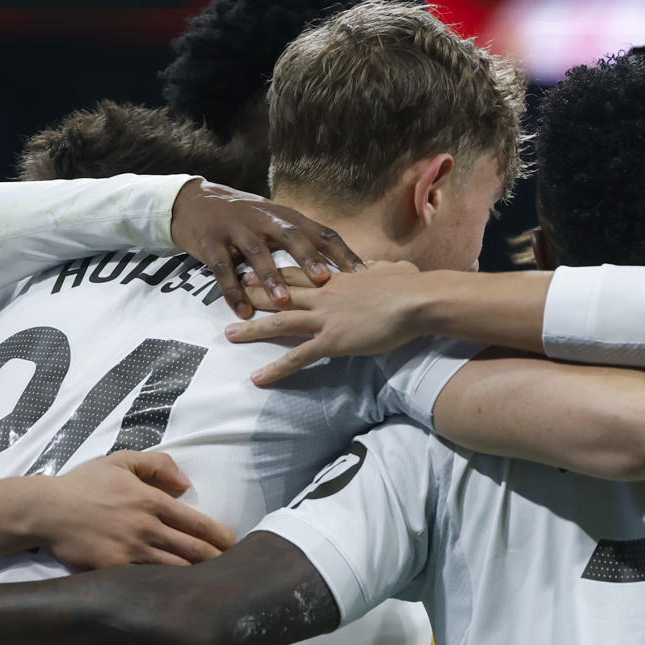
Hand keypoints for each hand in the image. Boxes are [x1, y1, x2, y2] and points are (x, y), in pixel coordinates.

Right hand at [32, 452, 236, 568]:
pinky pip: (147, 581)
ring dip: (198, 578)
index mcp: (151, 501)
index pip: (198, 523)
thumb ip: (157, 464)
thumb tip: (186, 484)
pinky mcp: (113, 570)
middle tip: (233, 570)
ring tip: (214, 584)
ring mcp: (130, 551)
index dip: (221, 538)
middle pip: (194, 550)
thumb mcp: (121, 461)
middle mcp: (145, 528)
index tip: (235, 546)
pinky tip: (181, 592)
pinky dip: (167, 587)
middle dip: (217, 561)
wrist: (45, 511)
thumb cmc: (85, 485)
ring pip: (175, 570)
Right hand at [170, 179, 361, 318]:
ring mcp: (237, 229)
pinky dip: (232, 291)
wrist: (195, 202)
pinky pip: (222, 269)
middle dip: (308, 259)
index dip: (343, 253)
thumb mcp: (277, 222)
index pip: (322, 233)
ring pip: (257, 253)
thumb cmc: (247, 219)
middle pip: (291, 236)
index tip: (364, 275)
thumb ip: (306, 241)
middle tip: (324, 282)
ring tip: (283, 302)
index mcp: (287, 217)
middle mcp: (265, 220)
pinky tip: (243, 311)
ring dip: (271, 278)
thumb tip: (347, 268)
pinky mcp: (211, 243)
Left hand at [224, 260, 425, 385]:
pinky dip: (275, 369)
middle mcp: (323, 295)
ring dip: (252, 328)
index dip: (274, 272)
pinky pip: (297, 357)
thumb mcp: (390, 269)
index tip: (255, 268)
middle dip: (252, 293)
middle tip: (230, 292)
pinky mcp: (331, 341)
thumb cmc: (409, 284)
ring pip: (279, 322)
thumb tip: (383, 267)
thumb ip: (379, 269)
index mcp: (336, 279)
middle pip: (279, 292)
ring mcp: (324, 318)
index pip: (298, 273)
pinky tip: (258, 378)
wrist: (415, 299)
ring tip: (229, 334)